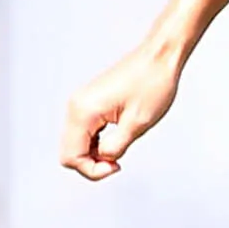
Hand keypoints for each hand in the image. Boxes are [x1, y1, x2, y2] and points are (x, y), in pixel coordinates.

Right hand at [61, 39, 185, 179]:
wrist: (159, 57)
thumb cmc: (153, 83)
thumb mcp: (137, 124)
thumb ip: (115, 147)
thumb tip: (103, 159)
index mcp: (83, 111)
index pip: (71, 157)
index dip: (92, 170)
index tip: (116, 166)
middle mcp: (76, 106)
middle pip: (69, 152)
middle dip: (92, 163)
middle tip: (118, 162)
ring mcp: (81, 103)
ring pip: (76, 143)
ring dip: (95, 153)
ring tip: (121, 149)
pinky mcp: (90, 102)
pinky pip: (85, 131)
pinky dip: (97, 142)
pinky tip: (117, 139)